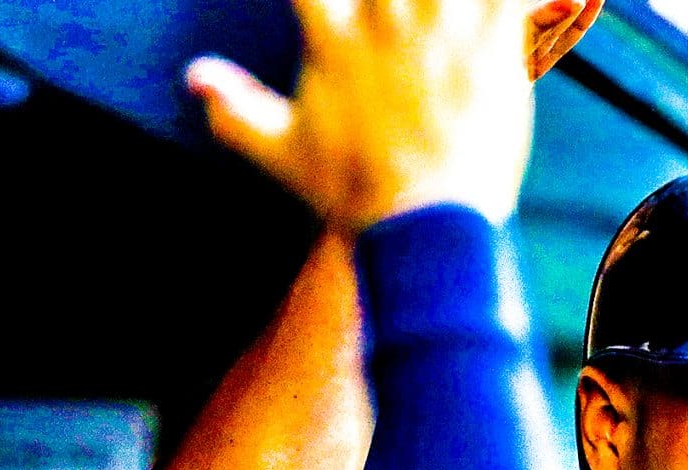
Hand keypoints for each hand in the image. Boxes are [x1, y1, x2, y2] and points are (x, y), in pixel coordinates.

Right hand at [185, 0, 593, 229]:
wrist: (425, 229)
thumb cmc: (357, 195)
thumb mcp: (283, 154)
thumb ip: (236, 111)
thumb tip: (194, 80)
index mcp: (331, 38)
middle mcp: (384, 22)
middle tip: (402, 2)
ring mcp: (441, 29)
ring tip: (459, 3)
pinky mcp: (493, 46)